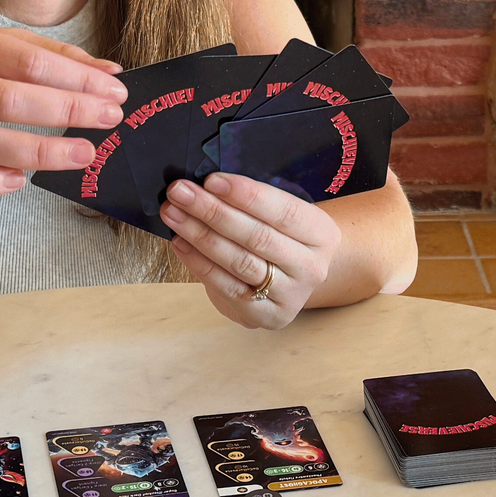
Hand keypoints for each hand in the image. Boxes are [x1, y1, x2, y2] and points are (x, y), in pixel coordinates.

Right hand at [0, 19, 125, 200]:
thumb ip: (52, 58)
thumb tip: (111, 73)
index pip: (27, 60)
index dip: (76, 78)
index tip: (116, 93)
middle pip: (8, 97)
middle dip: (66, 110)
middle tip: (109, 121)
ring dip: (39, 151)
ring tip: (82, 154)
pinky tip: (19, 180)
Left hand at [162, 173, 340, 327]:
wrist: (295, 278)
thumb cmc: (280, 236)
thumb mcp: (280, 215)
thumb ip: (252, 202)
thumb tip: (206, 187)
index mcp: (321, 233)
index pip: (283, 211)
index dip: (246, 195)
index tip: (211, 181)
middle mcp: (311, 266)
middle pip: (257, 237)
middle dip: (213, 211)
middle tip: (180, 193)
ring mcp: (293, 295)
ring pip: (240, 262)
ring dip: (200, 235)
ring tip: (174, 214)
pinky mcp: (270, 316)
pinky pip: (228, 288)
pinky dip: (200, 264)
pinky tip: (181, 243)